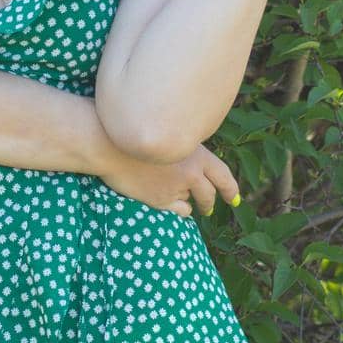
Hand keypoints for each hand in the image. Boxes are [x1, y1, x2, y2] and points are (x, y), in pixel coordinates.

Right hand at [95, 139, 240, 217]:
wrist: (108, 144)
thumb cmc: (135, 132)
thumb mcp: (169, 133)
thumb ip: (184, 149)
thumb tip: (193, 162)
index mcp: (196, 153)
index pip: (223, 175)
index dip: (231, 189)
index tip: (235, 199)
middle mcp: (190, 172)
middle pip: (209, 194)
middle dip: (210, 202)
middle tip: (209, 208)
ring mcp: (175, 188)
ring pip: (191, 201)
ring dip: (190, 201)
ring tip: (190, 206)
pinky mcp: (161, 200)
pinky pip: (178, 209)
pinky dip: (179, 208)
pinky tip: (175, 207)